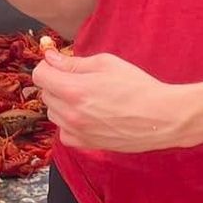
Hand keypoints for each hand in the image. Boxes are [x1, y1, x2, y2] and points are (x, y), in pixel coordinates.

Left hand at [33, 50, 202, 152]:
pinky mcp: (87, 144)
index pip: (39, 76)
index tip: (58, 65)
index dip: (48, 67)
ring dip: (62, 103)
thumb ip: (73, 62)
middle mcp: (72, 114)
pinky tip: (87, 116)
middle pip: (45, 94)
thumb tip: (50, 57)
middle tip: (79, 80)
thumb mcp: (106, 64)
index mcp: (74, 90)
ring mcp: (78, 132)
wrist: (162, 117)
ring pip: (53, 113)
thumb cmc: (138, 87)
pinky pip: (64, 132)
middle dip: (56, 83)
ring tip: (86, 98)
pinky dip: (70, 124)